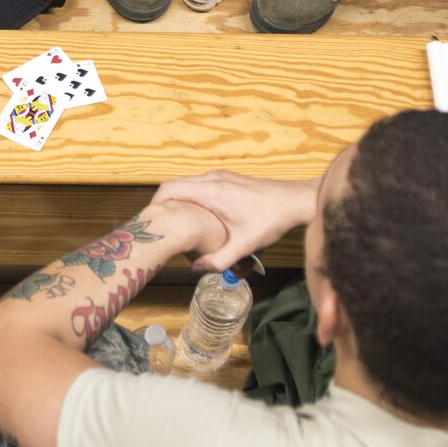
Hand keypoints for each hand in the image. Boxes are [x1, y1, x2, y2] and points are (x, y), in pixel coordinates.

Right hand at [150, 171, 320, 273]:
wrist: (296, 201)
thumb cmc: (271, 220)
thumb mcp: (245, 246)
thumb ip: (218, 260)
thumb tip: (195, 270)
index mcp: (210, 191)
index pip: (169, 189)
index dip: (155, 206)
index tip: (152, 224)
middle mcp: (212, 179)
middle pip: (174, 185)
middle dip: (164, 206)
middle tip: (160, 228)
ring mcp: (220, 176)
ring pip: (187, 184)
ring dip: (178, 202)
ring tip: (177, 225)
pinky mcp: (227, 179)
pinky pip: (199, 185)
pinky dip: (191, 198)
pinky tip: (198, 218)